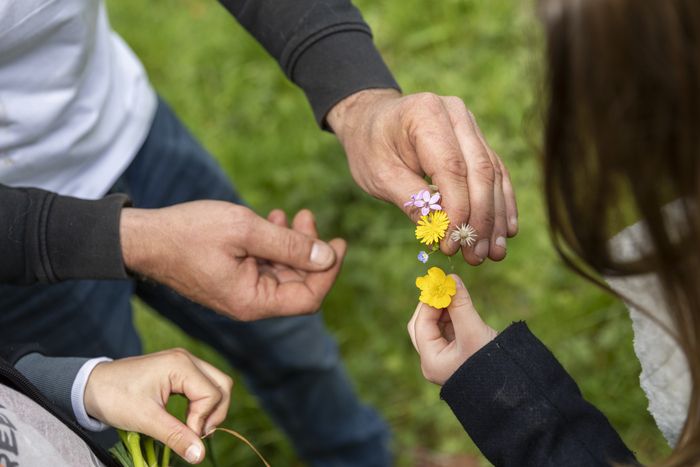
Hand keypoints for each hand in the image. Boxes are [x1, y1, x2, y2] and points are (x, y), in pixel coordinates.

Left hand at [84, 349, 232, 463]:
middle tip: (196, 432)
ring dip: (211, 408)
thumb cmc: (115, 397)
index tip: (185, 437)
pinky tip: (188, 417)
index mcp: (181, 365)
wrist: (90, 385)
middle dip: (215, 413)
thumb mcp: (146, 420)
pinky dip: (202, 403)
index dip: (203, 420)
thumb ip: (176, 436)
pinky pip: (204, 385)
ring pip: (217, 384)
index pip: (212, 395)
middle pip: (223, 385)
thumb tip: (200, 455)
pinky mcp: (179, 370)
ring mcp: (184, 362)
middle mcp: (187, 359)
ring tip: (192, 427)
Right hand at [120, 201, 346, 320]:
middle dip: (310, 249)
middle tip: (307, 215)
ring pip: (282, 272)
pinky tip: (272, 220)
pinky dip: (273, 245)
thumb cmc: (189, 232)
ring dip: (291, 243)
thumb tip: (328, 256)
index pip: (308, 297)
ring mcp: (240, 291)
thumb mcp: (245, 230)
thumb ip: (289, 245)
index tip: (338, 241)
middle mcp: (249, 303)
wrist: (145, 238)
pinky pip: (264, 266)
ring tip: (289, 214)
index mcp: (253, 301)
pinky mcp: (232, 279)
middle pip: (298, 283)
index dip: (329, 271)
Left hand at [327, 89, 517, 264]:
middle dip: (481, 219)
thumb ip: (411, 201)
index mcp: (426, 115)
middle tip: (477, 256)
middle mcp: (456, 114)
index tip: (453, 245)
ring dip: (495, 217)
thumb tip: (442, 233)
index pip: (452, 168)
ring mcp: (470, 124)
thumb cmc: (370, 147)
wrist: (371, 119)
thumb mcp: (379, 175)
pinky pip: (496, 172)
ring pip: (493, 174)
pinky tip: (505, 231)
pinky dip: (500, 203)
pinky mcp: (476, 139)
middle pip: (480, 171)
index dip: (458, 210)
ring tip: (493, 253)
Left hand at [407, 274, 496, 384]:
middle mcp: (434, 362)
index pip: (421, 324)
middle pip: (422, 326)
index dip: (429, 302)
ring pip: (435, 328)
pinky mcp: (457, 355)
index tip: (441, 283)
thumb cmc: (493, 363)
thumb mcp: (474, 331)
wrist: (514, 387)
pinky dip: (451, 317)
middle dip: (432, 306)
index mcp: (431, 361)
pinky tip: (460, 306)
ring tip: (455, 295)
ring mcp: (444, 359)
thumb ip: (461, 304)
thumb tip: (451, 278)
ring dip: (443, 310)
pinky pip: (447, 332)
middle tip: (444, 288)